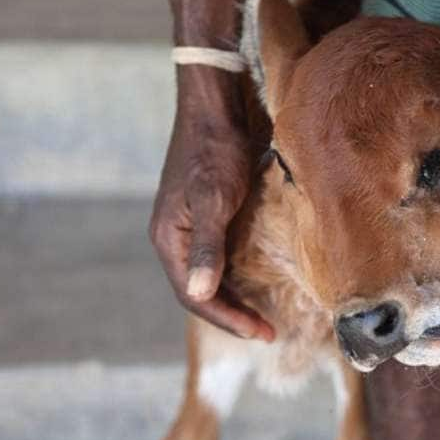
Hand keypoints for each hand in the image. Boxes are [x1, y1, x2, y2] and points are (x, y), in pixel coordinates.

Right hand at [150, 67, 273, 341]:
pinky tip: (262, 281)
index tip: (262, 332)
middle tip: (269, 331)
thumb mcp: (214, 198)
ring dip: (237, 298)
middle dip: (233, 314)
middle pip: (203, 291)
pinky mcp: (211, 216)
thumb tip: (201, 294)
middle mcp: (178, 239)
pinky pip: (224, 257)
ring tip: (265, 316)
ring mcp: (194, 227)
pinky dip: (241, 275)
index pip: (195, 296)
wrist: (218, 106)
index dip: (228, 318)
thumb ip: (209, 247)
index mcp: (170, 240)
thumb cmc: (215, 150)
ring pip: (213, 276)